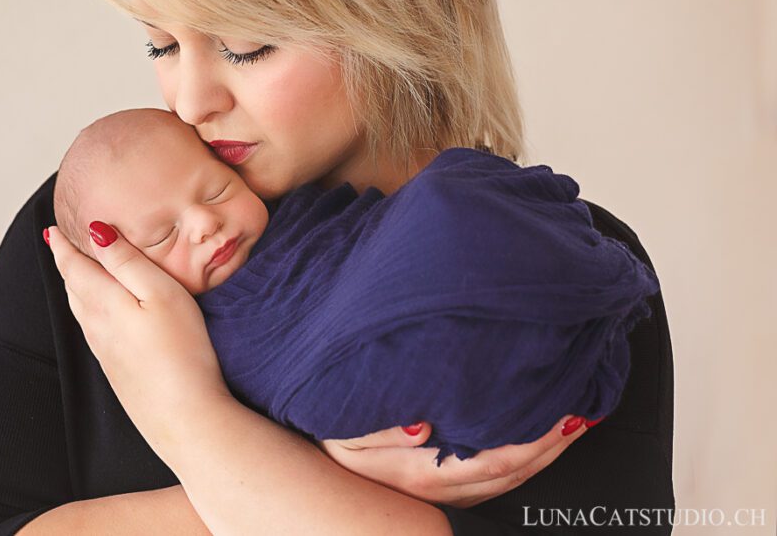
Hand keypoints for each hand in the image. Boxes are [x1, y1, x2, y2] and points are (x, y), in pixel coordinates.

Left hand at [45, 223, 232, 456]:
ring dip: (74, 286)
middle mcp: (96, 327)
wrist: (184, 417)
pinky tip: (97, 313)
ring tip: (75, 272)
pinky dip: (86, 309)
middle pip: (73, 287)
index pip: (74, 266)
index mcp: (104, 303)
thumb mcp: (161, 293)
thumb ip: (127, 261)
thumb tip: (97, 232)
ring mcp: (104, 351)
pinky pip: (91, 329)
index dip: (64, 246)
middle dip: (66, 263)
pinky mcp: (116, 369)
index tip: (53, 228)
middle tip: (61, 244)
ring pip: (80, 310)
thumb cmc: (181, 353)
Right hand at [316, 415, 592, 507]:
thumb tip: (422, 427)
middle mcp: (441, 490)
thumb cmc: (334, 432)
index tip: (561, 410)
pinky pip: (498, 477)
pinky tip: (542, 436)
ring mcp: (446, 494)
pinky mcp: (448, 489)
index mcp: (420, 473)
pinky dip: (527, 457)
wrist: (320, 472)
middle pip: (511, 472)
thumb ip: (380, 430)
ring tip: (576, 419)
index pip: (492, 459)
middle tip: (585, 410)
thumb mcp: (343, 432)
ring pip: (510, 479)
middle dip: (550, 443)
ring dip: (545, 452)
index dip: (532, 439)